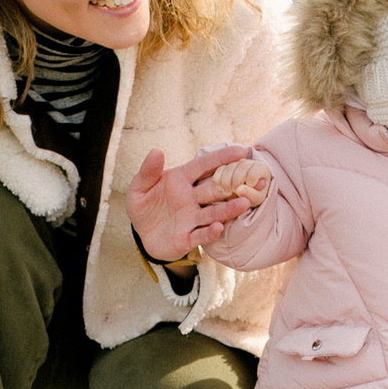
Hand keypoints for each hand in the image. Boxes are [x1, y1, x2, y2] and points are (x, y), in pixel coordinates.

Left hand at [130, 144, 255, 262]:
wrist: (141, 235)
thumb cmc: (144, 206)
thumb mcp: (139, 187)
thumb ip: (148, 170)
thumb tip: (156, 150)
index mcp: (181, 180)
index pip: (204, 166)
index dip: (221, 157)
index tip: (240, 151)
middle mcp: (191, 198)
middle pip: (214, 189)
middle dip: (231, 183)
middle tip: (248, 178)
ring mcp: (192, 218)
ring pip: (214, 212)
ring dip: (228, 208)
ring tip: (243, 203)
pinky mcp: (188, 238)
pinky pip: (201, 235)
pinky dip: (210, 232)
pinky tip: (218, 227)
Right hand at [210, 158, 270, 209]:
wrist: (244, 196)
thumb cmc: (254, 196)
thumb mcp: (256, 199)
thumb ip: (251, 195)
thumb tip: (239, 190)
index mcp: (261, 168)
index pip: (255, 170)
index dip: (250, 179)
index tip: (248, 188)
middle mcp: (248, 163)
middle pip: (241, 167)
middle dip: (237, 181)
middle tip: (235, 192)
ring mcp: (236, 163)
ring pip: (229, 168)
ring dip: (226, 182)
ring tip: (228, 193)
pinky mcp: (225, 166)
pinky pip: (219, 170)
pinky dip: (218, 179)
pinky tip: (220, 188)